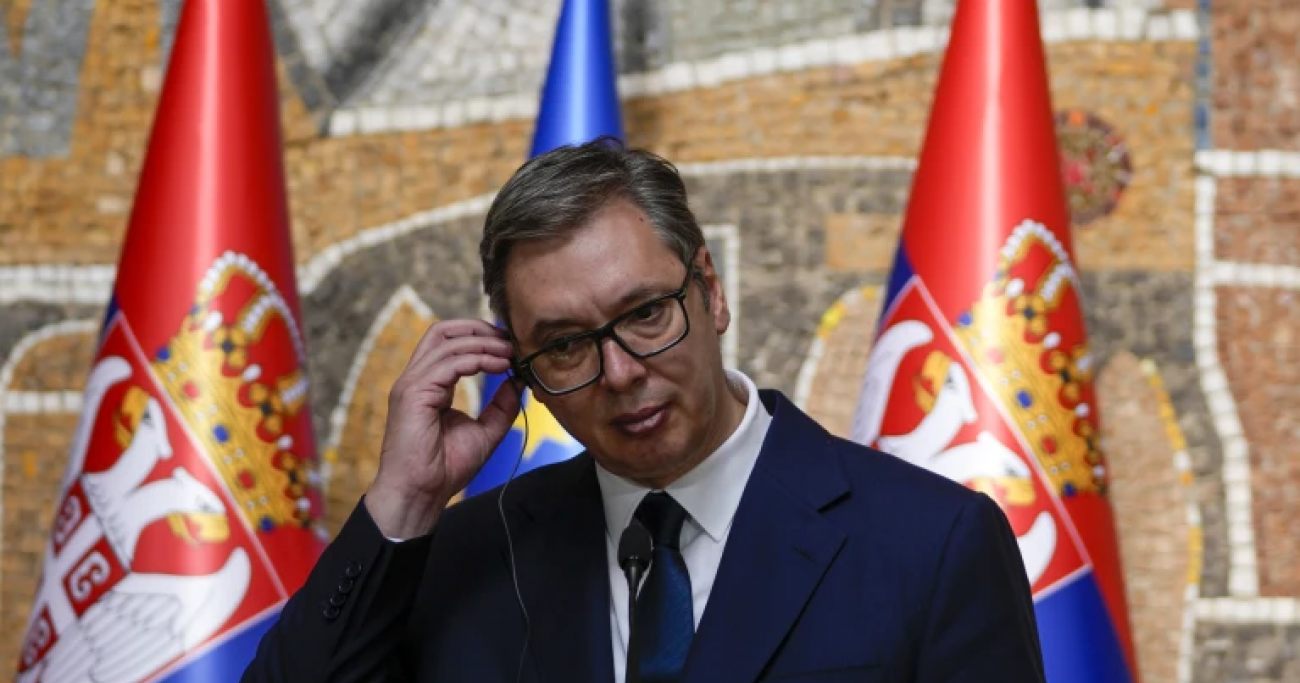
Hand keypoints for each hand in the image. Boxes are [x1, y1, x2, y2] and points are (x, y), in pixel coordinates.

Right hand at [364, 319, 521, 538]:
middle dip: (478, 328)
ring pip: (446, 342)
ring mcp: (411, 384)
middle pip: (442, 331)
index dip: (480, 336)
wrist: (421, 495)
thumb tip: (518, 380)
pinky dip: (476, 359)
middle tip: (509, 339)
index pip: (449, 343)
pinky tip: (499, 365)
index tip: (510, 344)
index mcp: (429, 385)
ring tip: (509, 353)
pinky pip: (447, 363)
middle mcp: (417, 379)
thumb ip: (500, 406)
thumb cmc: (445, 469)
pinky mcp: (413, 393)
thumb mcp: (485, 432)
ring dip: (483, 343)